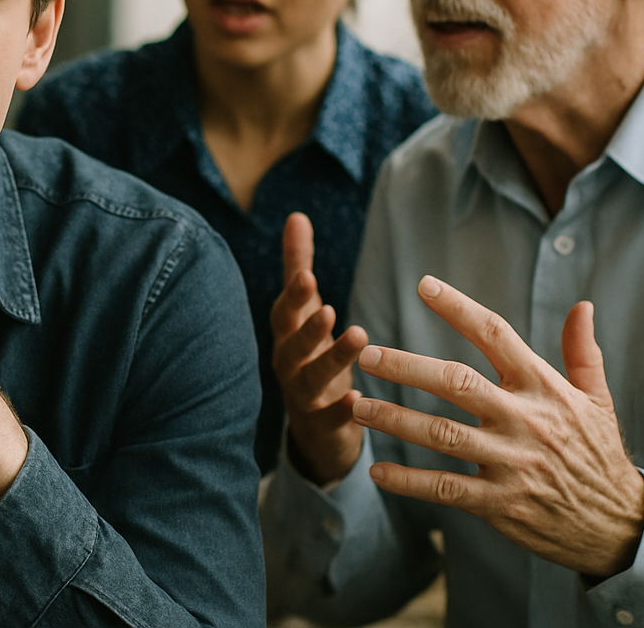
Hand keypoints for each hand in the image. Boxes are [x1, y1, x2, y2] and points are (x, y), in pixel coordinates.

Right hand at [270, 212, 368, 484]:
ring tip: (358, 335)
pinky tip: (359, 399)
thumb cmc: (310, 356)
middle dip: (308, 328)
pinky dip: (341, 411)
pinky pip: (330, 420)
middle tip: (328, 308)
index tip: (307, 276)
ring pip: (312, 379)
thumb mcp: (305, 312)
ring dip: (333, 359)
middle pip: (292, 346)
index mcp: (286, 336)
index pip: (284, 313)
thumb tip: (296, 216)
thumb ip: (298, 266)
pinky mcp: (324, 426)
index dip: (293, 296)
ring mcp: (304, 397)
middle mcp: (289, 364)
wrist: (314, 428)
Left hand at [353, 276, 643, 577]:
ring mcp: (511, 463)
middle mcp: (524, 421)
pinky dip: (408, 481)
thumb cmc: (598, 454)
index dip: (459, 308)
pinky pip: (445, 488)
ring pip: (442, 435)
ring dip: (395, 420)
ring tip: (356, 405)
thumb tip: (582, 306)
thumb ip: (581, 352)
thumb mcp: (597, 400)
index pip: (496, 336)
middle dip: (407, 367)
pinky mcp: (500, 502)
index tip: (424, 284)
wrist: (620, 525)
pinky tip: (376, 472)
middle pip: (457, 383)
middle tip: (366, 354)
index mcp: (544, 388)